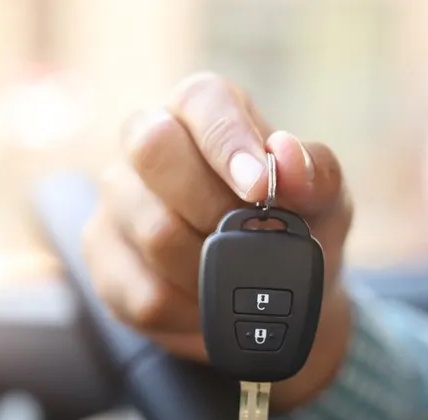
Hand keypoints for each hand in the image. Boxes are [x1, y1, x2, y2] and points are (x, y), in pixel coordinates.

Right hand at [83, 72, 353, 411]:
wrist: (271, 299)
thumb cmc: (295, 229)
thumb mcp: (325, 202)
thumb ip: (316, 174)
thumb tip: (287, 154)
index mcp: (202, 109)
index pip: (201, 100)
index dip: (227, 140)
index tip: (258, 185)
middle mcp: (147, 141)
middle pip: (152, 150)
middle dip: (211, 205)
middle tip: (249, 237)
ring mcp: (116, 199)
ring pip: (151, 230)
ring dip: (209, 268)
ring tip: (237, 277)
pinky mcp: (102, 255)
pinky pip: (143, 293)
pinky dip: (190, 311)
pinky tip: (207, 304)